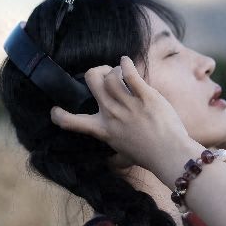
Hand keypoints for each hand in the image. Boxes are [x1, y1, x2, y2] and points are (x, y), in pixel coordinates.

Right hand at [49, 56, 191, 174]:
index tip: (55, 110)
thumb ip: (114, 157)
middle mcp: (111, 115)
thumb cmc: (148, 156)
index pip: (72, 122)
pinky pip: (130, 73)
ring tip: (122, 72)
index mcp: (103, 130)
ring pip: (110, 75)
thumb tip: (110, 164)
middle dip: (95, 71)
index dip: (59, 115)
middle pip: (92, 80)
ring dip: (114, 69)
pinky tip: (127, 62)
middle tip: (105, 74)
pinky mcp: (146, 96)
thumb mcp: (124, 157)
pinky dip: (126, 63)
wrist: (170, 154)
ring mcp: (128, 104)